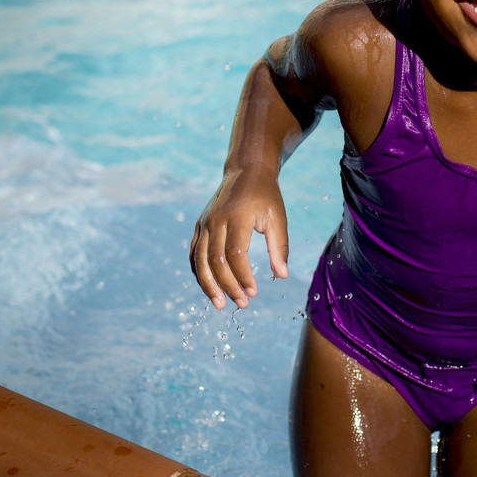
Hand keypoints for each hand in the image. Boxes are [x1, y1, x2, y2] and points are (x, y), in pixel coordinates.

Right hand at [189, 168, 289, 309]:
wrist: (247, 172)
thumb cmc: (266, 197)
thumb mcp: (278, 218)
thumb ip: (279, 247)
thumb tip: (281, 276)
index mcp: (237, 217)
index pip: (235, 254)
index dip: (243, 277)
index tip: (254, 292)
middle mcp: (216, 220)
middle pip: (216, 261)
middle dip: (228, 286)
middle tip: (243, 303)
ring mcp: (205, 223)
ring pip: (200, 260)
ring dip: (209, 285)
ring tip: (220, 304)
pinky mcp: (200, 226)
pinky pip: (194, 254)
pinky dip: (200, 273)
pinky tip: (210, 288)